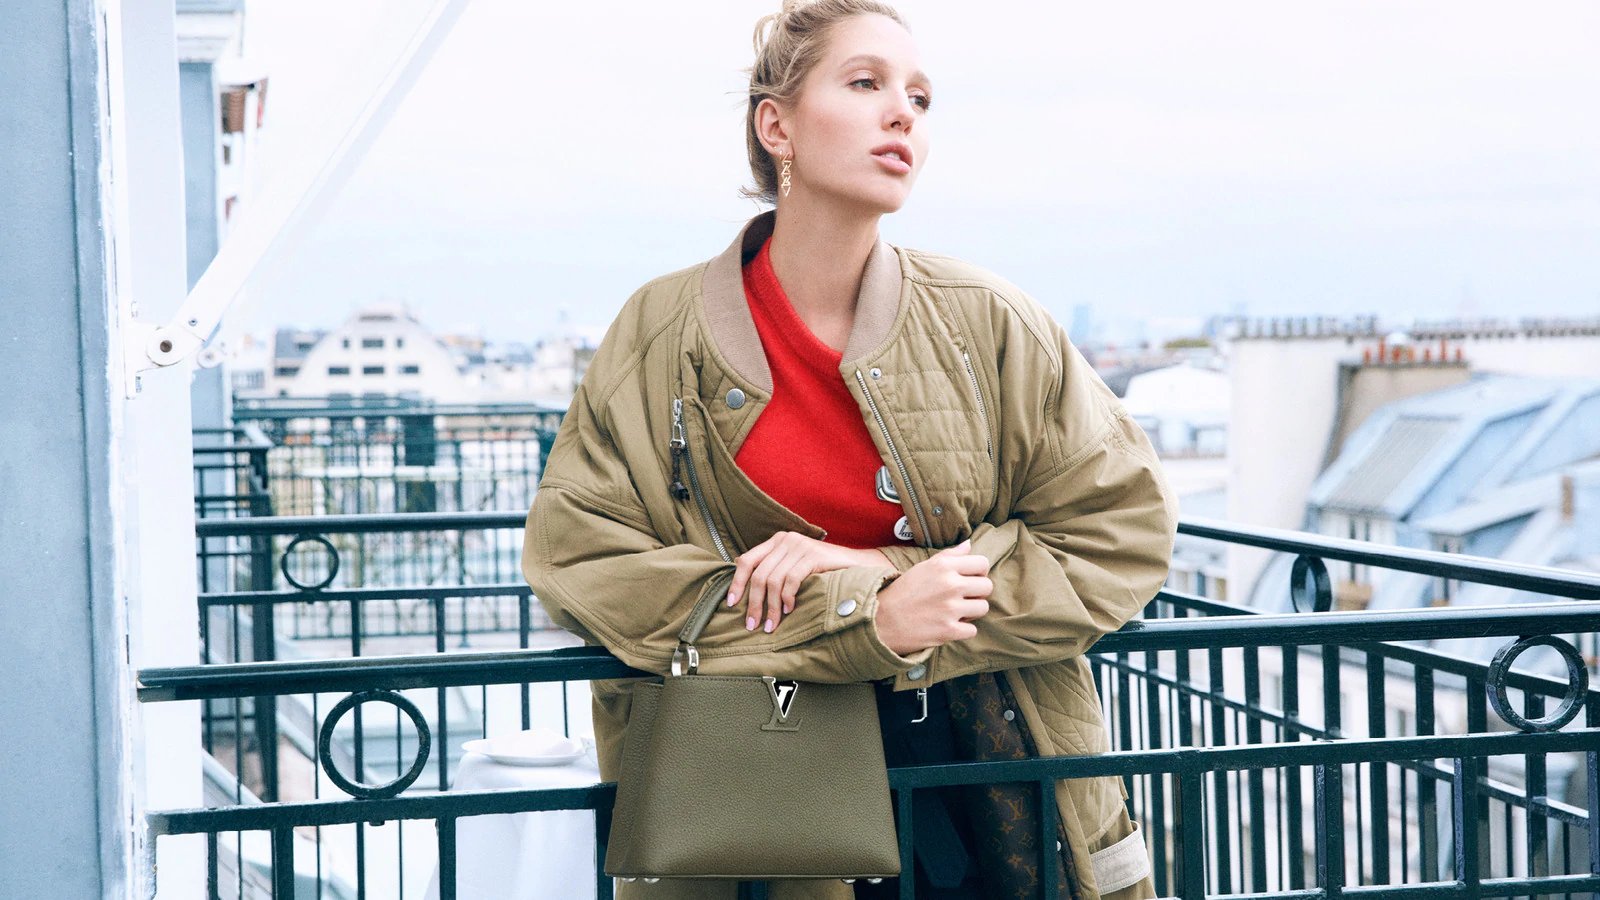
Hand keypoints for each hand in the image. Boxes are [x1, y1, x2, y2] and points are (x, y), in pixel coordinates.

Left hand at [727, 531, 889, 633]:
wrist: (859, 565)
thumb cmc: (825, 572)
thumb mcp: (795, 568)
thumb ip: (775, 573)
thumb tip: (749, 598)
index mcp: (776, 541)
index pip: (746, 560)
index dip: (736, 583)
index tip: (732, 605)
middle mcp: (785, 540)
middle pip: (758, 574)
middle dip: (753, 603)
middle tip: (753, 625)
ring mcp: (799, 546)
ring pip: (772, 580)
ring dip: (771, 607)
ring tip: (772, 625)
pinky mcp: (812, 555)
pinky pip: (791, 580)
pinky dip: (787, 598)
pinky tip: (790, 610)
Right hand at [874, 539, 991, 655]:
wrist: (881, 620)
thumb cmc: (903, 592)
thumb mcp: (923, 567)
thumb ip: (949, 556)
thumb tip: (969, 545)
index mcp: (944, 566)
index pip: (982, 563)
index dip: (978, 573)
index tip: (969, 579)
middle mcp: (950, 584)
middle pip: (987, 587)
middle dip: (977, 593)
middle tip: (962, 598)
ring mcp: (951, 608)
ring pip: (983, 608)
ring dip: (971, 612)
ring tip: (955, 612)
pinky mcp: (949, 630)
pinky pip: (972, 630)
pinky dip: (962, 630)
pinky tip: (948, 625)